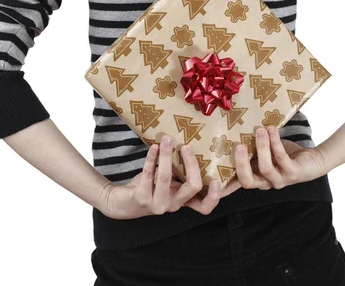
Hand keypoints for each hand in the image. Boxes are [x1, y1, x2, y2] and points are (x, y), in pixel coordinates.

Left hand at [98, 135, 222, 218]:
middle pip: (192, 187)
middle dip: (192, 164)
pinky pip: (148, 174)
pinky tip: (153, 147)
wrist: (123, 202)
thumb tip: (191, 144)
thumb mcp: (170, 182)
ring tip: (167, 139)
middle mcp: (174, 205)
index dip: (215, 195)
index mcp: (184, 201)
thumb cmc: (151, 187)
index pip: (206, 206)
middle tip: (187, 146)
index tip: (220, 178)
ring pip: (166, 178)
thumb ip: (181, 172)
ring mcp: (158, 204)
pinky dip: (151, 158)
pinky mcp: (141, 199)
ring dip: (167, 155)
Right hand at [222, 126, 329, 194]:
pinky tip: (272, 130)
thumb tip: (231, 130)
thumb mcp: (263, 151)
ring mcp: (279, 180)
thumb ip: (250, 147)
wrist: (312, 160)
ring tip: (260, 131)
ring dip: (262, 148)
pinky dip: (275, 143)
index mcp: (255, 178)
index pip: (236, 184)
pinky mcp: (293, 174)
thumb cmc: (283, 154)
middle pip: (247, 181)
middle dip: (241, 164)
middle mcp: (265, 183)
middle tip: (238, 146)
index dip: (223, 186)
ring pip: (265, 169)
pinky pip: (281, 158)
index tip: (211, 180)